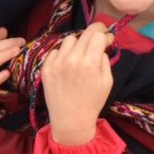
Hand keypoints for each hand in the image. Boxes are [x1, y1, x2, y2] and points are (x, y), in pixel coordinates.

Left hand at [40, 22, 113, 145]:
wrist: (70, 120)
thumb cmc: (92, 102)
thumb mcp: (107, 81)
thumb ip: (105, 59)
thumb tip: (102, 43)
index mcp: (90, 63)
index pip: (97, 34)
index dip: (103, 33)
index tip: (105, 37)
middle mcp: (72, 59)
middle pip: (83, 34)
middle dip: (92, 34)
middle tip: (95, 40)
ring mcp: (57, 63)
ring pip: (68, 40)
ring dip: (76, 45)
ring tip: (79, 56)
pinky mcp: (46, 68)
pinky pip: (55, 51)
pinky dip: (62, 55)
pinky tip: (66, 66)